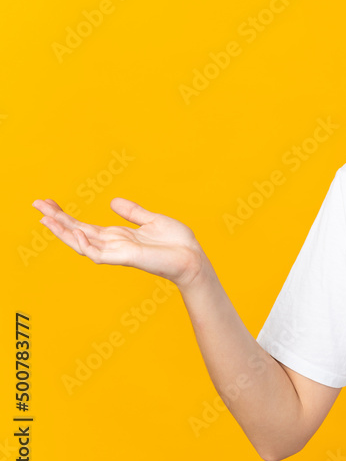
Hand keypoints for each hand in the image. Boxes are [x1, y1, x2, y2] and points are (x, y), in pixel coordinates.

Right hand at [32, 197, 206, 288]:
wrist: (192, 257)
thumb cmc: (177, 243)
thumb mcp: (152, 220)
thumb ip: (132, 212)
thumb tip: (112, 202)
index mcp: (118, 236)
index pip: (84, 226)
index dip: (66, 216)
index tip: (49, 203)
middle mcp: (113, 245)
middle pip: (77, 232)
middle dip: (57, 220)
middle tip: (36, 204)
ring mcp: (117, 253)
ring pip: (81, 243)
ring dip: (63, 231)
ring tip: (45, 218)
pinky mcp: (124, 258)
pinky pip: (98, 253)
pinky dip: (84, 244)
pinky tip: (73, 233)